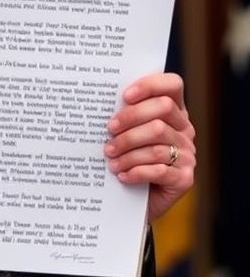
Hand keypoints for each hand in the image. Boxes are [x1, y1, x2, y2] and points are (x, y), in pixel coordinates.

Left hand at [104, 72, 195, 220]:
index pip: (172, 85)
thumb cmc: (124, 159)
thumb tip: (98, 101)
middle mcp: (184, 130)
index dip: (150, 85)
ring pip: (156, 143)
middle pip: (162, 111)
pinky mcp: (184, 179)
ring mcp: (187, 155)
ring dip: (127, 151)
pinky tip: (121, 175)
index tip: (124, 96)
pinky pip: (158, 170)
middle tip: (109, 131)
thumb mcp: (123, 133)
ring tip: (110, 158)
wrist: (131, 201)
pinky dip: (136, 172)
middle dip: (131, 119)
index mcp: (172, 112)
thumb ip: (121, 115)